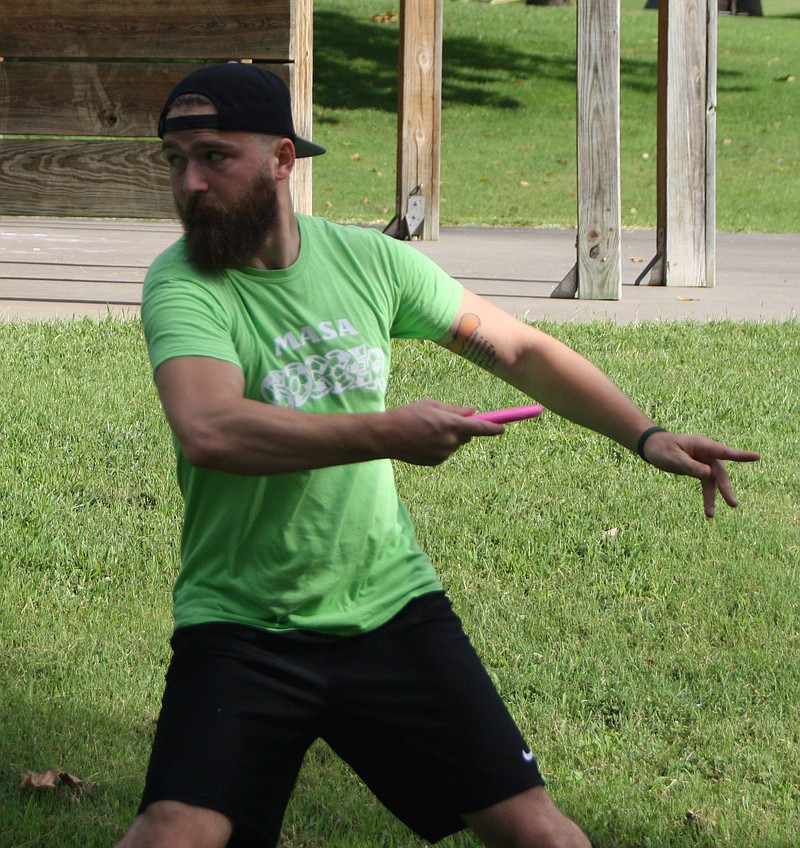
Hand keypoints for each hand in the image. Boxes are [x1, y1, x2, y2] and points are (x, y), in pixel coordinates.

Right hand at [385, 399, 504, 465]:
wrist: (387, 436)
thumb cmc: (408, 415)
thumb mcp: (432, 405)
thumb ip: (454, 410)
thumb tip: (473, 411)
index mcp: (452, 424)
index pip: (481, 428)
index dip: (494, 428)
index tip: (503, 428)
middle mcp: (451, 441)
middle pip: (468, 436)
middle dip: (463, 429)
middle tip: (447, 421)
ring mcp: (444, 454)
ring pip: (455, 444)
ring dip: (449, 437)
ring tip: (427, 430)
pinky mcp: (436, 462)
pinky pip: (445, 452)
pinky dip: (439, 446)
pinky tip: (423, 441)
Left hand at [641, 431, 760, 516]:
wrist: (652, 446)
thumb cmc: (662, 448)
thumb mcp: (674, 458)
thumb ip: (690, 466)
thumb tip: (709, 474)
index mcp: (702, 445)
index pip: (724, 451)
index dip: (740, 455)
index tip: (757, 457)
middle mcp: (706, 454)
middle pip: (720, 473)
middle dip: (725, 489)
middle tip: (733, 504)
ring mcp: (704, 462)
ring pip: (713, 482)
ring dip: (713, 498)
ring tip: (710, 515)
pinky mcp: (699, 470)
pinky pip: (706, 485)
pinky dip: (707, 496)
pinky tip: (708, 511)